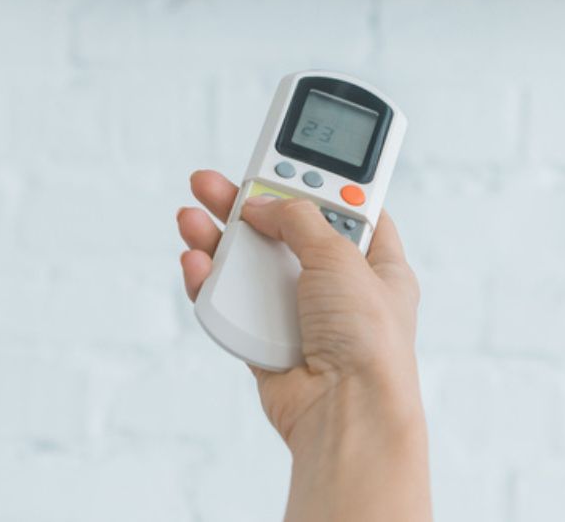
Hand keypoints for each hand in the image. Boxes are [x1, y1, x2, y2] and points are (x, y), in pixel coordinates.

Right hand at [177, 170, 430, 521]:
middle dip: (247, 203)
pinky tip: (196, 261)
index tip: (287, 152)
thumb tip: (264, 204)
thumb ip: (299, 219)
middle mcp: (336, 286)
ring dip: (218, 238)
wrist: (346, 413)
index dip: (315, 180)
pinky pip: (230, 304)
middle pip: (284, 230)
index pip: (345, 207)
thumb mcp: (341, 257)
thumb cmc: (367, 342)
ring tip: (190, 215)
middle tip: (215, 180)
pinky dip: (210, 282)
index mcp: (373, 262)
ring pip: (249, 264)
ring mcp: (298, 315)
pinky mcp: (265, 343)